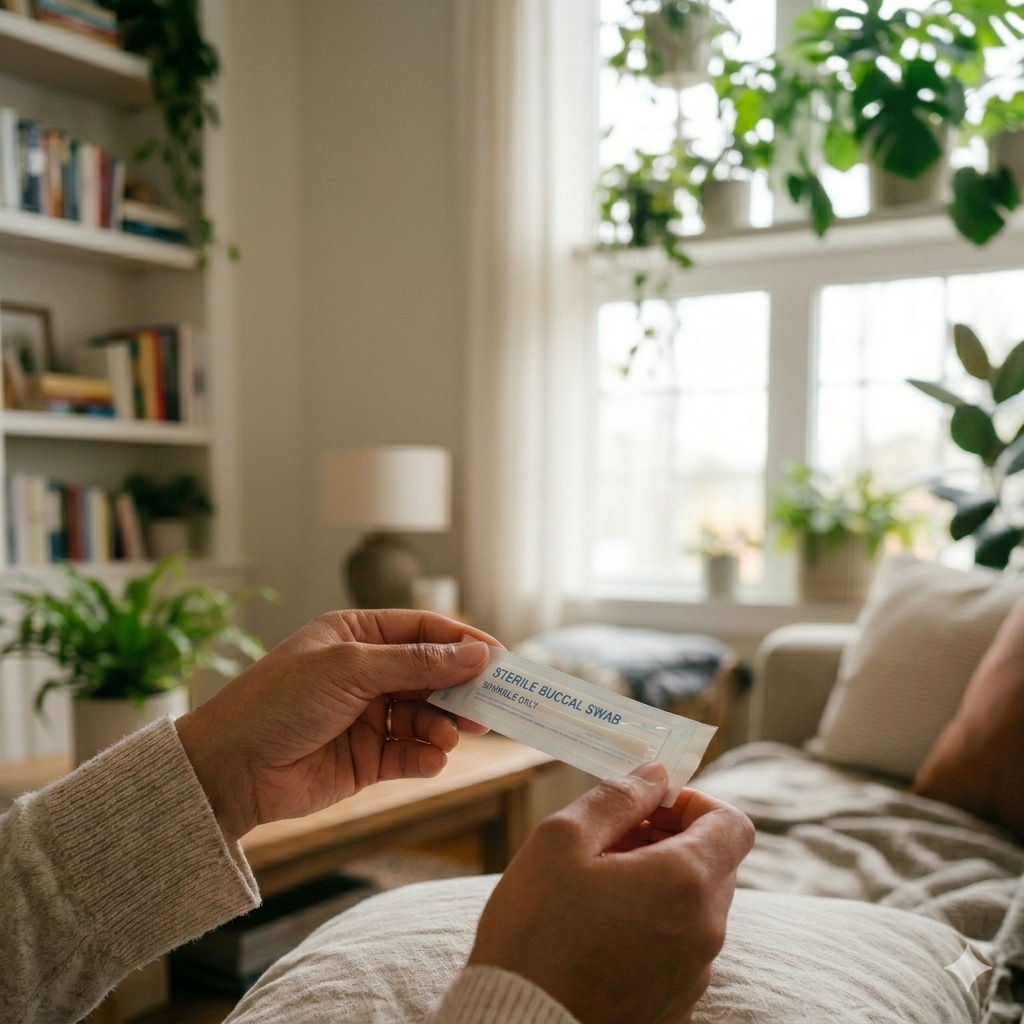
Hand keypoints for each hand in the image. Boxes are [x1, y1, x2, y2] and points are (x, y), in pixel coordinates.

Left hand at [175, 610, 500, 842]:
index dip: (463, 642)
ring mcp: (368, 717)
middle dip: (462, 688)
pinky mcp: (367, 759)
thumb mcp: (350, 669)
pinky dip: (426, 756)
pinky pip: (410, 754)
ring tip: (450, 735)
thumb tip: (476, 653)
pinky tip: (431, 758)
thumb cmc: (278, 702)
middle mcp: (367, 674)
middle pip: (433, 674)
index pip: (424, 631)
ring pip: (427, 716)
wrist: (229, 769)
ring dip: (444, 725)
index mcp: (357, 637)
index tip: (500, 658)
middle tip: (492, 703)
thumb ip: (417, 662)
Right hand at [468, 765, 754, 1023]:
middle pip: (714, 864)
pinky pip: (680, 951)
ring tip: (597, 890)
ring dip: (660, 884)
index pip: (733, 825)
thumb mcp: (562, 841)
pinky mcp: (675, 1008)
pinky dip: (655, 929)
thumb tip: (655, 774)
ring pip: (696, 908)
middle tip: (610, 843)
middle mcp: (705, 931)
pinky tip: (600, 934)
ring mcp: (694, 976)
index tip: (650, 806)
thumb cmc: (535, 932)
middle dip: (670, 840)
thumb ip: (616, 798)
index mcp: (686, 882)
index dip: (694, 804)